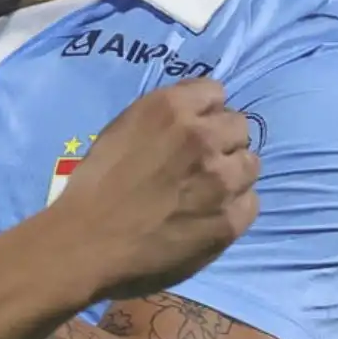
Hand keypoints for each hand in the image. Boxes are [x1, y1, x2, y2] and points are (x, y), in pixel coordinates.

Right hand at [51, 79, 259, 302]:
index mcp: (170, 109)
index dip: (204, 112)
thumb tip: (190, 116)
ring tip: (207, 192)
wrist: (86, 245)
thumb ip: (161, 119)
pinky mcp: (230, 219)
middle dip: (222, 140)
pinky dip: (234, 206)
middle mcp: (203, 137)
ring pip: (250, 164)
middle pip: (239, 126)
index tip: (193, 129)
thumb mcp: (120, 132)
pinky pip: (250, 202)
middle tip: (200, 163)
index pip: (215, 92)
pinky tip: (209, 216)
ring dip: (232, 173)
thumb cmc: (92, 188)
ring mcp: (221, 180)